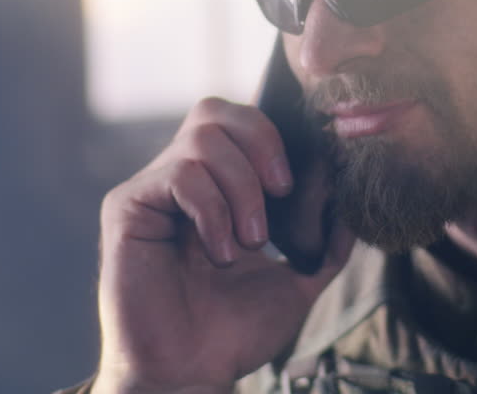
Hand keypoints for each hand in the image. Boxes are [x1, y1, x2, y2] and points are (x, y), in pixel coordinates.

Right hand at [91, 97, 354, 393]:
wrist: (190, 373)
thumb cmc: (234, 331)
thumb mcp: (298, 278)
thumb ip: (326, 239)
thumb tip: (349, 196)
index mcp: (217, 187)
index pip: (239, 122)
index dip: (272, 136)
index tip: (295, 184)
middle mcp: (181, 179)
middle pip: (214, 109)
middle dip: (260, 143)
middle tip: (280, 192)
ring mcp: (152, 190)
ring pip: (202, 139)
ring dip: (241, 189)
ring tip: (249, 242)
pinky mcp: (126, 208)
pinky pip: (178, 174)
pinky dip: (212, 211)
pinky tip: (220, 253)